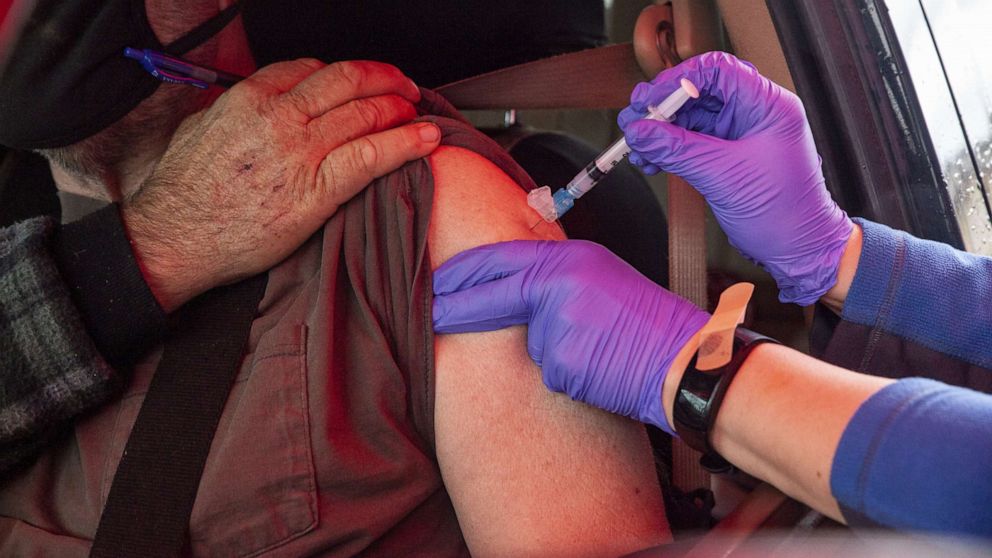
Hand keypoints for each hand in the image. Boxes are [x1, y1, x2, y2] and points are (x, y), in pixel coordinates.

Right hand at [123, 59, 440, 310]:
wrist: (175, 239)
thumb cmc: (183, 195)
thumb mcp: (200, 131)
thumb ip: (234, 113)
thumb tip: (254, 110)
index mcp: (250, 98)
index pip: (311, 69)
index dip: (345, 74)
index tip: (359, 81)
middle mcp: (280, 117)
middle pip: (347, 81)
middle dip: (383, 78)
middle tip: (403, 86)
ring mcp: (302, 152)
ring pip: (366, 114)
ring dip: (399, 107)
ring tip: (417, 109)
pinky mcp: (319, 190)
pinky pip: (372, 156)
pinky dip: (406, 143)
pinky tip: (426, 138)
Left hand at [432, 240, 708, 432]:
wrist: (686, 361)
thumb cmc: (650, 322)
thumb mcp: (602, 277)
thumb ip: (557, 277)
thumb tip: (511, 286)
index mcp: (571, 258)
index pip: (502, 259)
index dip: (464, 272)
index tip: (439, 281)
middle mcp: (561, 284)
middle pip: (494, 295)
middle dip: (457, 306)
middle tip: (434, 313)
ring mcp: (560, 325)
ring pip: (528, 342)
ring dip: (549, 350)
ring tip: (597, 347)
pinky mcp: (563, 363)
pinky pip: (549, 371)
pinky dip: (567, 373)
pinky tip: (599, 368)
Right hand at [618, 52, 852, 304]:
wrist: (797, 249)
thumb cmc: (783, 213)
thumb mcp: (723, 176)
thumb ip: (677, 150)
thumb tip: (640, 132)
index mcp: (767, 105)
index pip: (717, 71)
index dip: (678, 80)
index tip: (650, 100)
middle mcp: (754, 113)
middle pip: (699, 92)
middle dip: (663, 106)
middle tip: (635, 119)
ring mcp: (740, 134)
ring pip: (691, 118)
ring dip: (660, 131)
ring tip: (637, 145)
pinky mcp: (727, 155)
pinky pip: (691, 142)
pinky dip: (668, 149)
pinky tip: (650, 160)